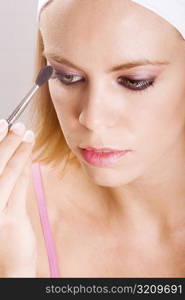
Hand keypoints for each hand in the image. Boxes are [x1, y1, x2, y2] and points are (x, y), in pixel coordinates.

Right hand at [0, 120, 36, 276]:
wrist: (7, 267)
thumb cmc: (2, 236)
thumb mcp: (1, 207)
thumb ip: (6, 184)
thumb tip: (14, 155)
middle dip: (1, 141)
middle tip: (12, 123)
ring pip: (4, 172)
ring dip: (15, 150)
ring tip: (23, 132)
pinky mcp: (7, 219)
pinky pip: (17, 186)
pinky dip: (22, 166)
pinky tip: (28, 152)